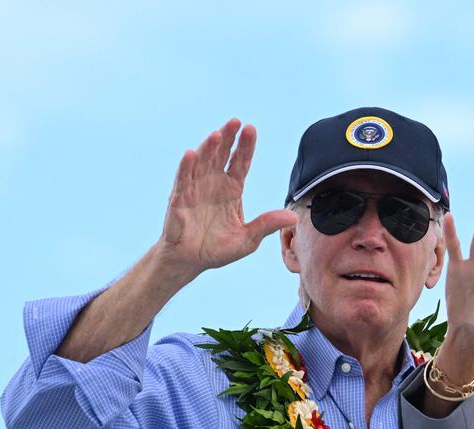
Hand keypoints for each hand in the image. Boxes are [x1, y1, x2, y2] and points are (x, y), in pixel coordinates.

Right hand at [158, 118, 296, 277]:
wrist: (191, 261)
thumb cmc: (218, 249)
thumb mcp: (248, 239)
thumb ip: (267, 224)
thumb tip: (294, 217)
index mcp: (232, 189)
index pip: (240, 163)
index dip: (245, 146)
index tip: (251, 129)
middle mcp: (214, 184)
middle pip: (222, 156)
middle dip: (229, 138)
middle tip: (236, 121)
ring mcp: (195, 189)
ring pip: (202, 163)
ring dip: (209, 148)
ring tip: (218, 134)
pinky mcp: (179, 199)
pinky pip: (183, 180)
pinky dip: (186, 167)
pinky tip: (191, 154)